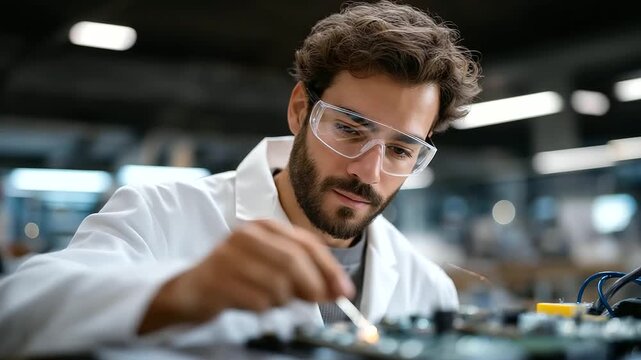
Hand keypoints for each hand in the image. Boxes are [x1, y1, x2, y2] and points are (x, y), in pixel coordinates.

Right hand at [138, 220, 354, 333]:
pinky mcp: (217, 279)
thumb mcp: (275, 269)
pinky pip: (256, 300)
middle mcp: (246, 235)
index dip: (330, 268)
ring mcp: (229, 255)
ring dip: (282, 300)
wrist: (192, 290)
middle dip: (313, 286)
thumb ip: (306, 275)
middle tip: (319, 302)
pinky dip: (263, 308)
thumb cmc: (240, 279)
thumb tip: (340, 290)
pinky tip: (253, 304)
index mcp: (264, 226)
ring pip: (277, 283)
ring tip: (271, 301)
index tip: (345, 291)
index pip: (307, 243)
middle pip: (294, 261)